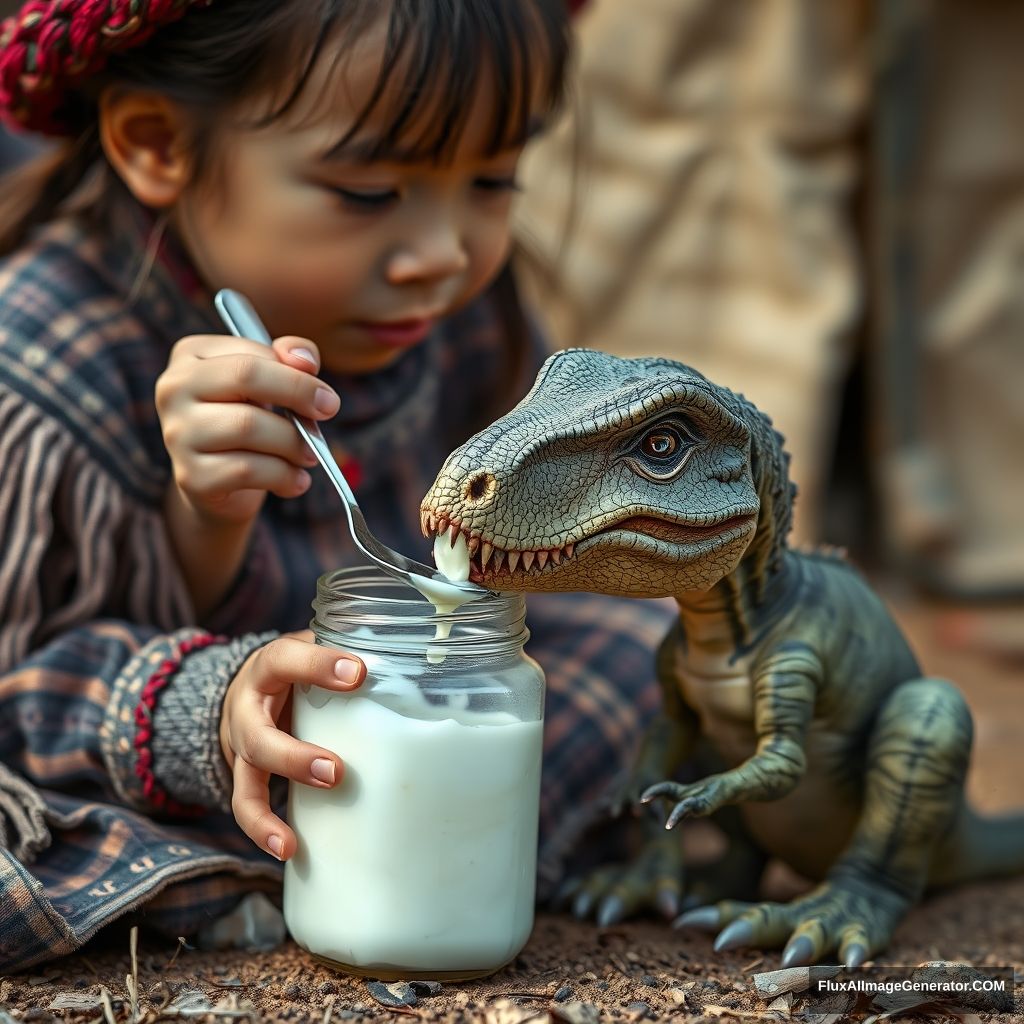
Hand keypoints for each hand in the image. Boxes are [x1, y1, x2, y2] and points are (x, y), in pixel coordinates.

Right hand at [155, 333, 340, 525]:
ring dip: (293, 442)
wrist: (220, 484)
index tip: (326, 397)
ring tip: (310, 454)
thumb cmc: (249, 420)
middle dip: (298, 394)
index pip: (252, 353)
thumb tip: (304, 361)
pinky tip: (297, 480)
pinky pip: (247, 470)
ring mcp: (177, 433)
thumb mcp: (270, 382)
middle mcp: (173, 388)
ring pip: (247, 425)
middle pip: (245, 376)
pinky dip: (284, 476)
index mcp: (190, 354)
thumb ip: (290, 358)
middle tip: (328, 412)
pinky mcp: (190, 476)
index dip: (298, 374)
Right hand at [219, 630, 364, 859]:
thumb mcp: (317, 649)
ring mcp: (243, 742)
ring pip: (246, 777)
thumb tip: (420, 658)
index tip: (358, 673)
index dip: (317, 665)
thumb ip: (354, 650)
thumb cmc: (299, 667)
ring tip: (292, 840)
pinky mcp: (246, 773)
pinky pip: (247, 804)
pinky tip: (287, 849)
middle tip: (335, 771)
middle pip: (257, 733)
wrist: (248, 686)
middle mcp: (248, 706)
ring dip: (268, 811)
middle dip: (294, 757)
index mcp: (271, 666)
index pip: (285, 659)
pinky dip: (263, 829)